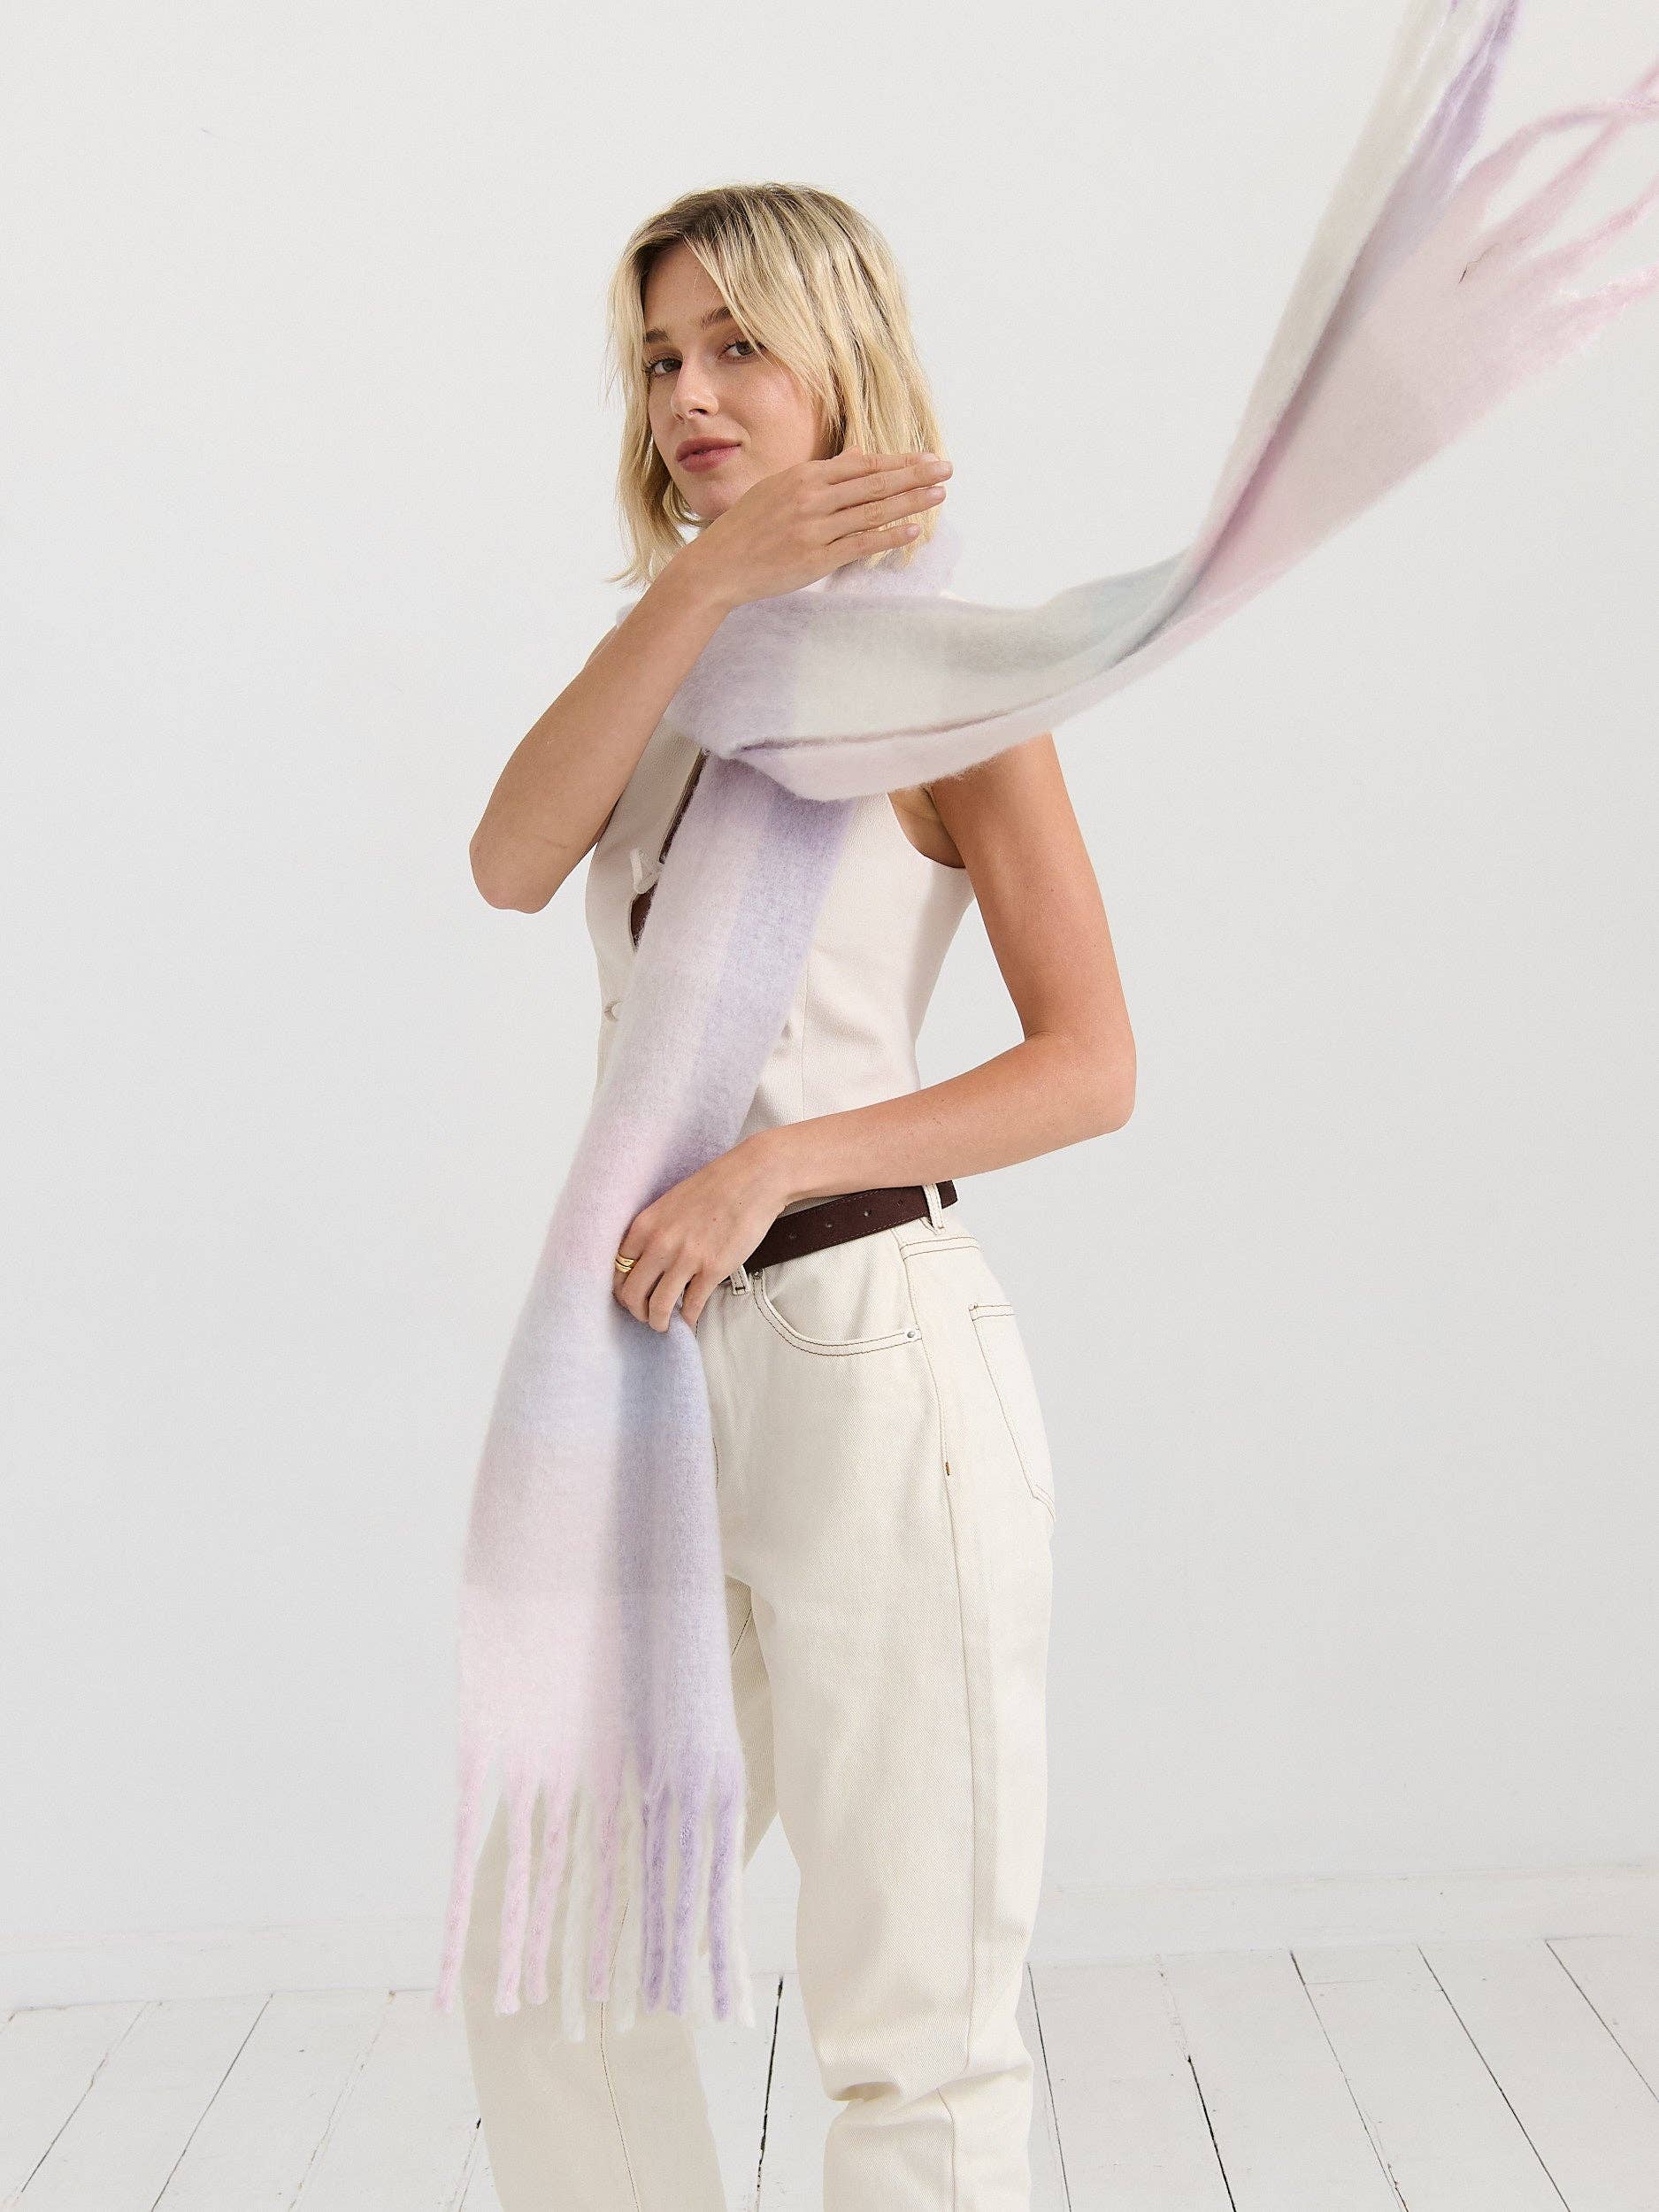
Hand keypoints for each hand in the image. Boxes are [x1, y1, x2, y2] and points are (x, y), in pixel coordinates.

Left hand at [612, 1131, 792, 1330]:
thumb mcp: (670, 1202)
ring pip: (659, 1307)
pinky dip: (689, 1319)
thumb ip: (655, 1230)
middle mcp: (660, 1244)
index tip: (630, 1296)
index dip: (621, 1289)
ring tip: (664, 1325)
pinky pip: (692, 1306)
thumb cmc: (717, 1185)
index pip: (617, 1269)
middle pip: (633, 1294)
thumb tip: (649, 1260)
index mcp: (645, 1225)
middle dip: (637, 1311)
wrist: (754, 1178)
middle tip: (645, 1315)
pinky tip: (689, 1321)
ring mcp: (686, 1258)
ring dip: (659, 1322)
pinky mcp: (713, 1270)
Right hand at [679, 449, 951, 611]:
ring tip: (939, 494)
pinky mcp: (816, 557)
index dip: (897, 460)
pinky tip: (912, 529)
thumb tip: (857, 460)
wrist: (718, 565)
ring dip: (910, 501)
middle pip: (874, 481)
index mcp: (803, 476)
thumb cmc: (748, 528)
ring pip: (873, 510)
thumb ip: (819, 477)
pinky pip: (860, 544)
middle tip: (946, 468)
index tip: (925, 457)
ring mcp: (815, 528)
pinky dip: (888, 535)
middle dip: (914, 474)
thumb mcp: (778, 489)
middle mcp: (812, 497)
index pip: (861, 464)